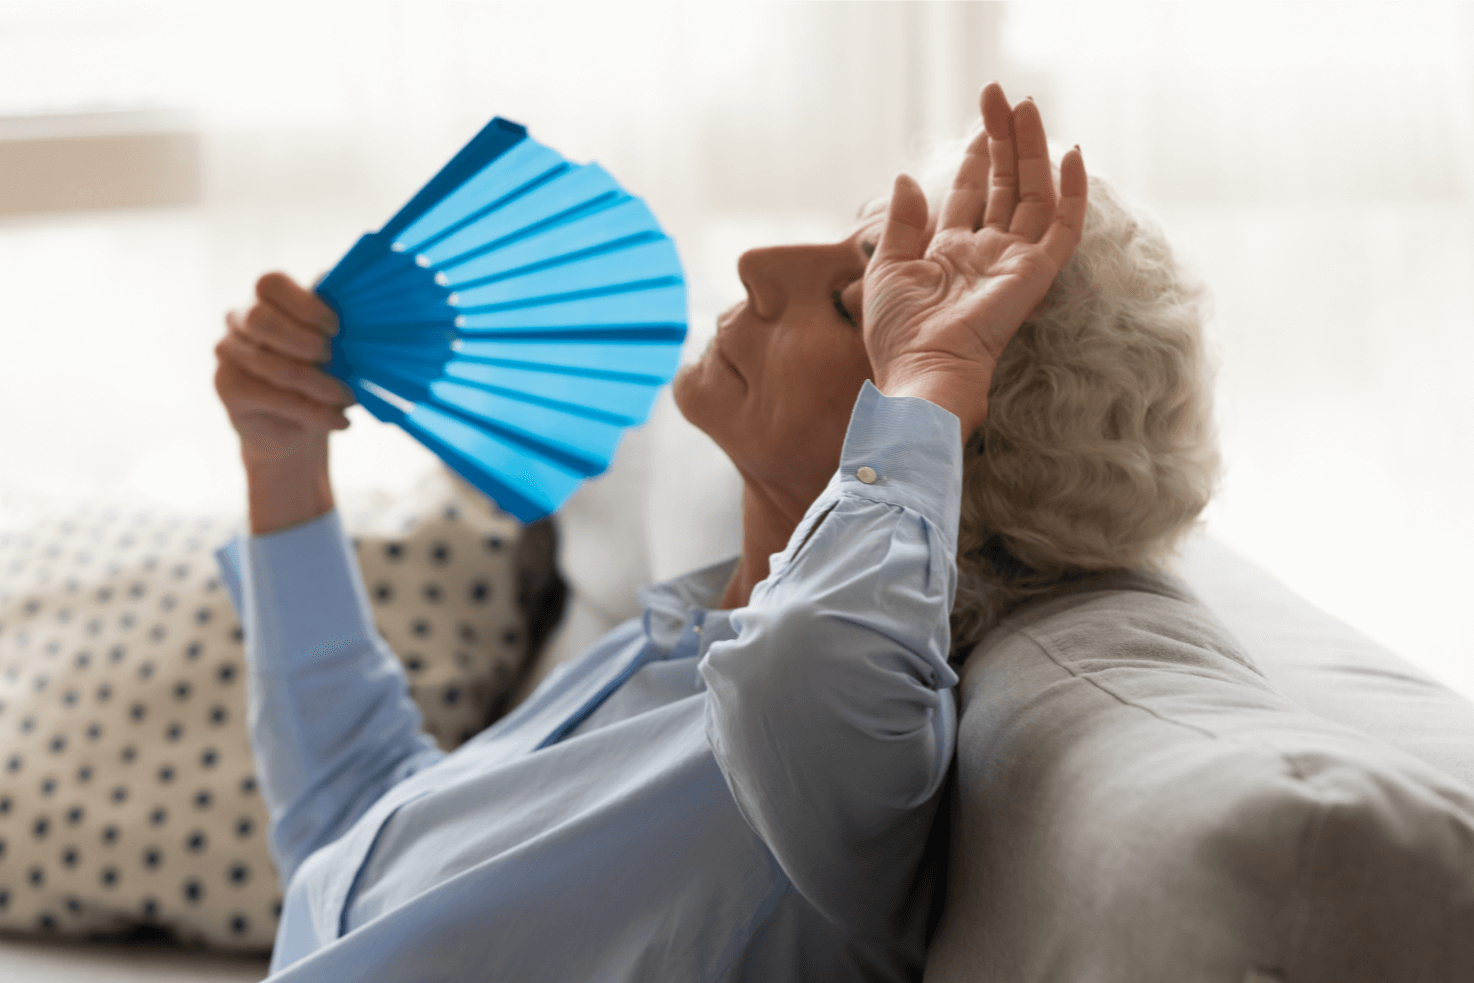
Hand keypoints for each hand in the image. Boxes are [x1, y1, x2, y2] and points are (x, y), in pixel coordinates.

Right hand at [214, 272, 353, 464]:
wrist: (296, 431)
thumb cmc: (321, 377)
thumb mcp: (336, 350)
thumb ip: (334, 325)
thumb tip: (348, 294)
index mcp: (269, 299)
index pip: (272, 284)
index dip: (306, 304)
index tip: (336, 328)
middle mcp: (241, 317)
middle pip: (261, 318)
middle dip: (304, 341)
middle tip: (331, 358)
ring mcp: (228, 350)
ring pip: (273, 364)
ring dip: (318, 384)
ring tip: (347, 398)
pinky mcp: (225, 384)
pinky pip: (272, 396)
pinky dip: (312, 411)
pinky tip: (340, 421)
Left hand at [863, 82, 1086, 434]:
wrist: (921, 372)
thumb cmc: (898, 335)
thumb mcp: (887, 268)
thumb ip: (902, 222)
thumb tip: (906, 178)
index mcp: (951, 254)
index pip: (973, 194)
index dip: (977, 156)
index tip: (980, 121)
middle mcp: (988, 254)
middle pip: (1004, 185)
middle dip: (1005, 140)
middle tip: (1003, 96)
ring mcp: (1014, 262)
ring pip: (1032, 194)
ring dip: (1032, 150)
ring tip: (1026, 106)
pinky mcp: (1035, 274)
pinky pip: (1064, 228)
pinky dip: (1072, 192)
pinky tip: (1072, 155)